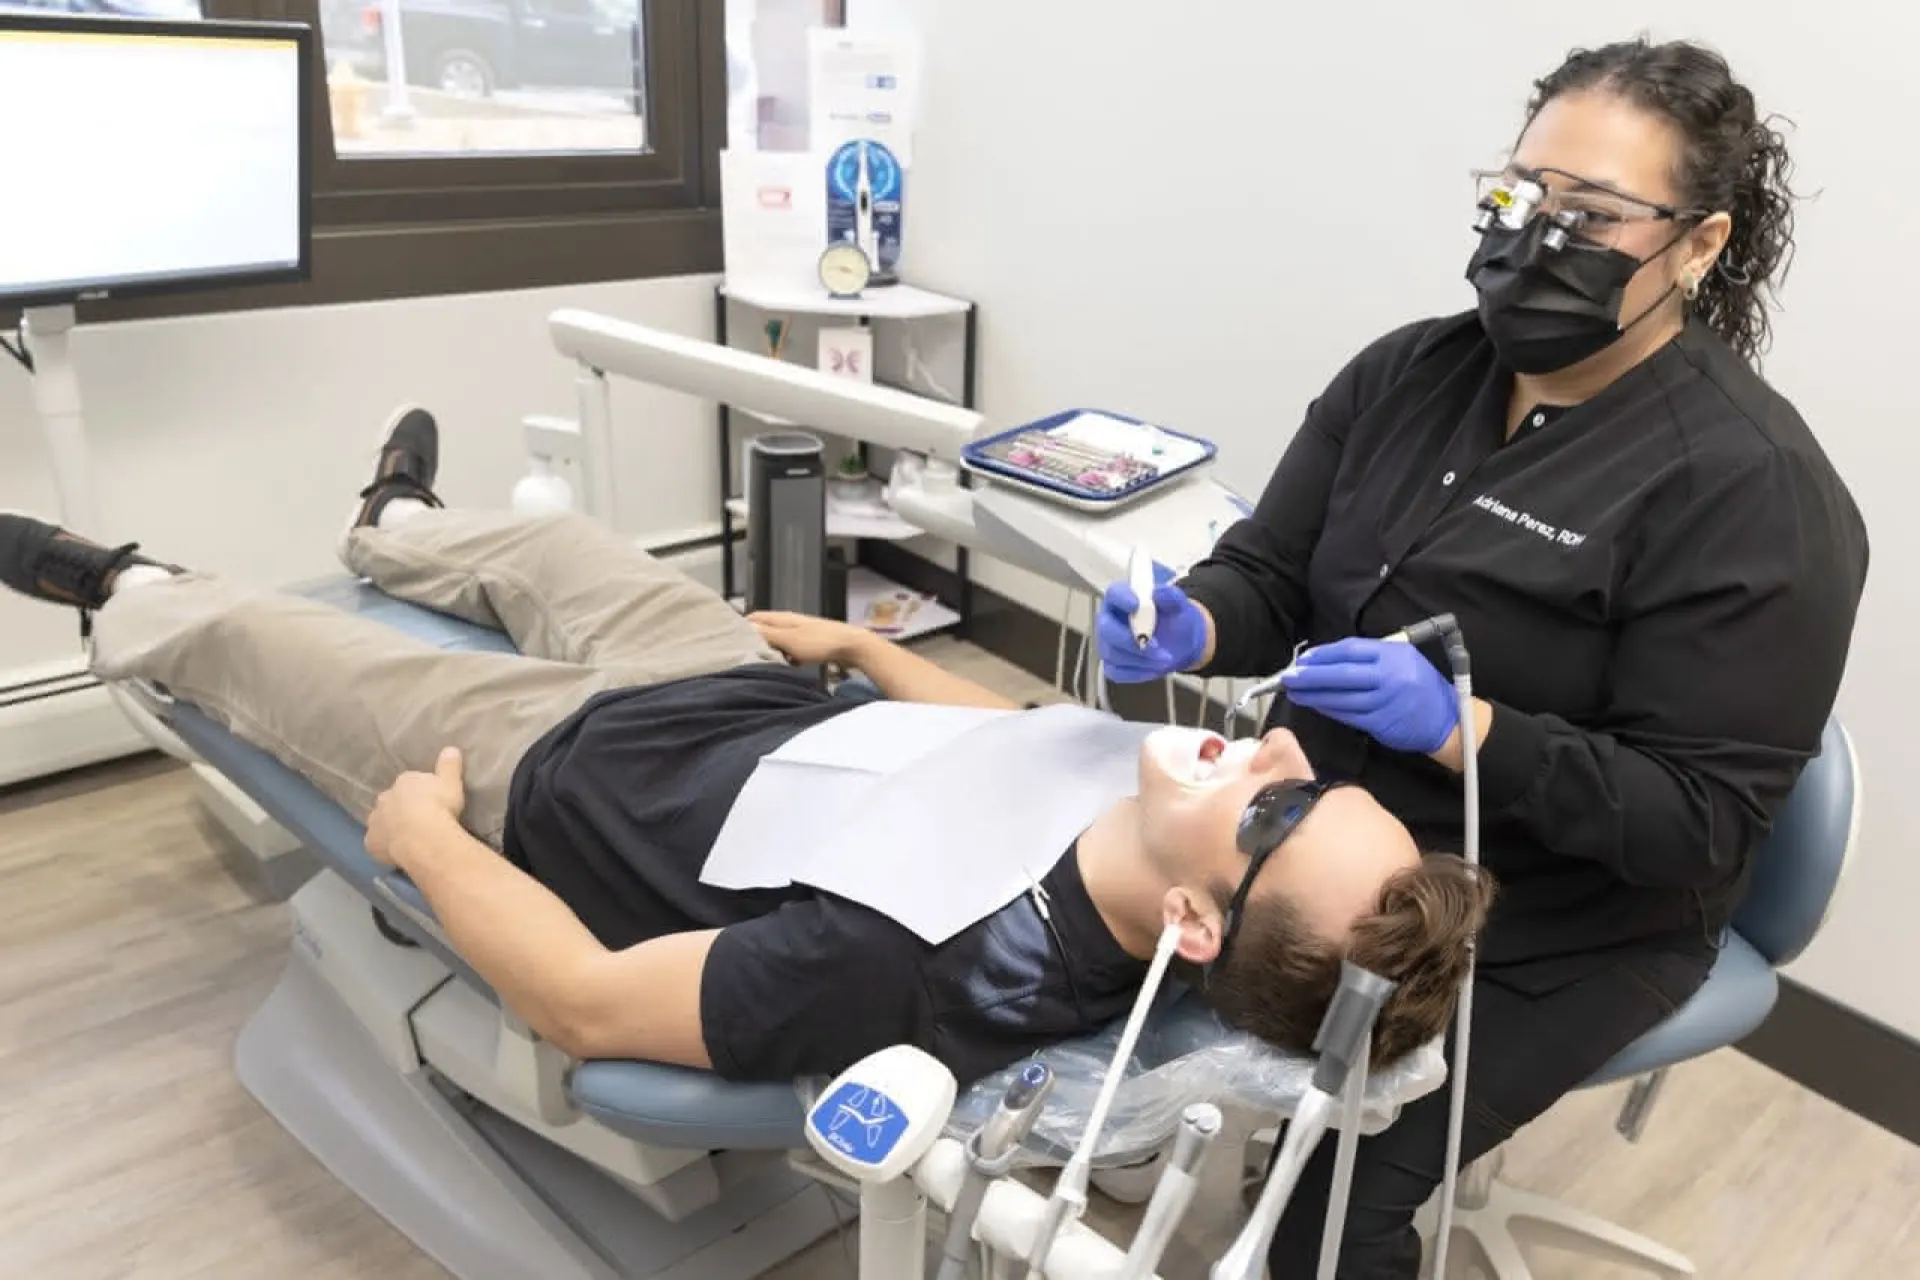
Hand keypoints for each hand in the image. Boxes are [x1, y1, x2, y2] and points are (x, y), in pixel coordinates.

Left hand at [365, 746, 467, 867]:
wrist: (422, 835)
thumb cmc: (439, 805)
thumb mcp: (451, 782)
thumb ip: (449, 766)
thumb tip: (451, 748)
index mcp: (405, 782)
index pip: (409, 783)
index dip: (418, 793)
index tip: (429, 801)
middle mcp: (385, 798)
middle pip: (391, 801)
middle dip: (399, 807)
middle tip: (416, 818)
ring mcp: (376, 820)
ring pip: (380, 820)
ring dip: (389, 825)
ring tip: (406, 836)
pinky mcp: (371, 842)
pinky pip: (376, 843)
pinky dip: (383, 845)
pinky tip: (394, 851)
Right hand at [748, 610, 871, 666]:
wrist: (851, 647)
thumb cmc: (820, 642)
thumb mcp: (789, 640)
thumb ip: (767, 635)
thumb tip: (745, 629)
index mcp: (782, 618)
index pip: (754, 618)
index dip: (742, 628)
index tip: (730, 642)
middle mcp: (789, 623)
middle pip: (765, 631)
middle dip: (755, 642)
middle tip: (744, 658)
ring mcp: (800, 634)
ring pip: (778, 642)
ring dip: (772, 652)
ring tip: (763, 664)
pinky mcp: (809, 646)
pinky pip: (791, 652)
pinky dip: (786, 659)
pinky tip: (786, 668)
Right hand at [1096, 568, 1209, 683]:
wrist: (1180, 642)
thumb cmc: (1174, 619)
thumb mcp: (1178, 606)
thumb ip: (1170, 596)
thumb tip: (1158, 592)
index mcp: (1122, 599)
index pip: (1114, 594)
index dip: (1122, 599)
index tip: (1136, 604)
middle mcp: (1109, 620)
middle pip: (1107, 629)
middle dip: (1131, 640)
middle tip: (1156, 646)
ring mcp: (1108, 644)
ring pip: (1114, 653)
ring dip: (1141, 659)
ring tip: (1164, 659)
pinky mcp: (1112, 664)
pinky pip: (1117, 672)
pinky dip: (1138, 672)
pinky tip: (1155, 669)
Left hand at [1281, 637, 1457, 754]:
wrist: (1447, 718)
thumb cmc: (1421, 686)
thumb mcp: (1405, 659)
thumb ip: (1373, 656)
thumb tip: (1330, 660)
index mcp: (1394, 654)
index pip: (1350, 649)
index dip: (1323, 655)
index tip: (1304, 660)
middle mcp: (1389, 675)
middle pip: (1341, 673)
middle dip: (1311, 676)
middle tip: (1288, 677)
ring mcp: (1385, 700)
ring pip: (1341, 697)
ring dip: (1314, 695)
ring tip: (1295, 693)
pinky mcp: (1381, 722)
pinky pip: (1348, 715)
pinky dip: (1329, 709)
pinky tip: (1315, 705)